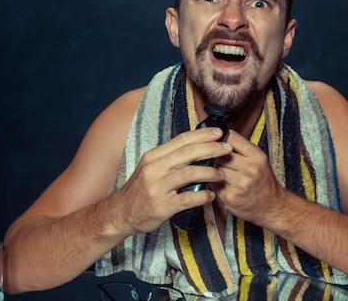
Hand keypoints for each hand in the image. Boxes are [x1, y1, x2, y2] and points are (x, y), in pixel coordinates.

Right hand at [116, 127, 231, 233]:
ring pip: (189, 173)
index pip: (182, 140)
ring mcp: (157, 188)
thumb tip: (196, 147)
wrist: (120, 214)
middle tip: (227, 149)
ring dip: (209, 172)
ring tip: (221, 174)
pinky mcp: (161, 206)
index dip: (202, 135)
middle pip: (188, 153)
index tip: (219, 133)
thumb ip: (170, 158)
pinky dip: (202, 196)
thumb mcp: (150, 168)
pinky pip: (187, 198)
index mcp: (153, 156)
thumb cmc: (140, 190)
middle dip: (211, 149)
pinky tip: (210, 195)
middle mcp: (154, 169)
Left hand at [211, 130, 285, 224]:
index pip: (231, 137)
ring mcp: (240, 184)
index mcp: (257, 156)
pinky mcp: (230, 197)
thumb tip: (219, 137)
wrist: (272, 206)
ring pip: (214, 168)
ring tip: (213, 169)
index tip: (215, 140)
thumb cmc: (263, 182)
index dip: (220, 138)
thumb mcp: (259, 160)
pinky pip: (212, 183)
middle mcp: (250, 169)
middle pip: (220, 153)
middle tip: (210, 156)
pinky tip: (216, 181)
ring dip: (210, 168)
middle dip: (213, 154)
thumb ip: (241, 148)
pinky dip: (211, 181)